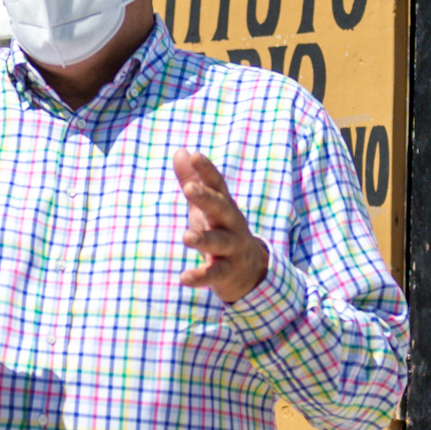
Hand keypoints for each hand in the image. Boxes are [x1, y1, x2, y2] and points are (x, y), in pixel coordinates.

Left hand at [175, 151, 268, 302]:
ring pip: (220, 242)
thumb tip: (180, 151)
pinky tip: (184, 278)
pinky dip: (200, 276)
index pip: (217, 186)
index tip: (195, 156)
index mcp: (224, 207)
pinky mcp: (227, 272)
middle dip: (207, 198)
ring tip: (186, 237)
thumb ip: (193, 180)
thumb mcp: (207, 207)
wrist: (250, 272)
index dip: (207, 171)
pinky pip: (214, 274)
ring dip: (204, 239)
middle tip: (189, 188)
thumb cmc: (222, 231)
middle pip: (221, 209)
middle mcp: (231, 225)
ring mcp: (232, 249)